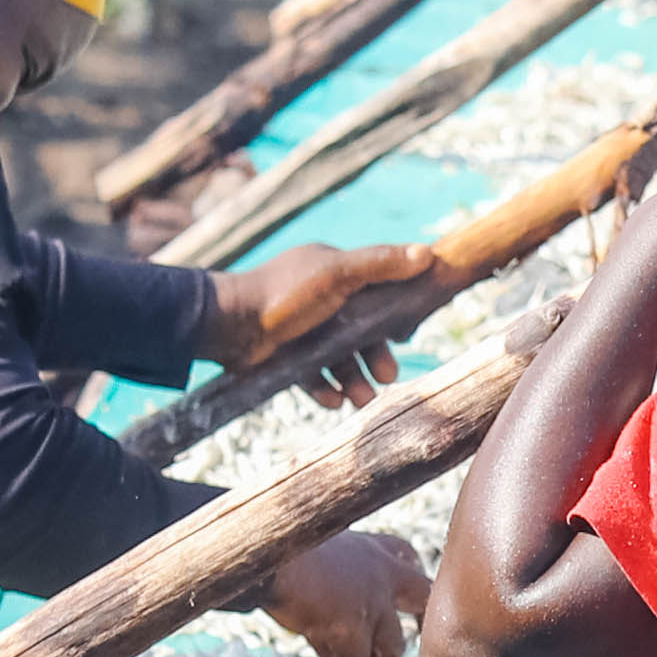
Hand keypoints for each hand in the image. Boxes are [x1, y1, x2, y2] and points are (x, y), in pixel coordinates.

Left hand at [217, 237, 451, 403]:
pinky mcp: (286, 359)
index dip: (393, 316)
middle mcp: (321, 302)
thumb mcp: (337, 274)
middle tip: (387, 378)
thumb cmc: (284, 295)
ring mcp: (303, 332)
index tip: (405, 337)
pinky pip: (314, 376)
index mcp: (334, 275)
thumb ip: (380, 265)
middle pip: (361, 334)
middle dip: (376, 358)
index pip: (376, 294)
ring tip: (361, 400)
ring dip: (354, 380)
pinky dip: (325, 389)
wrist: (228, 326)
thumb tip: (428, 255)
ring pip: (340, 360)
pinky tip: (332, 400)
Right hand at [267, 529, 430, 656]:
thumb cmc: (272, 554)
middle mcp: (380, 572)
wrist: (260, 555)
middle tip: (406, 649)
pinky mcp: (353, 625)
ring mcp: (372, 600)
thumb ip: (330, 596)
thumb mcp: (310, 562)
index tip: (406, 602)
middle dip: (425, 623)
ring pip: (392, 650)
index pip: (404, 553)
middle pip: (422, 597)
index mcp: (368, 549)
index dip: (409, 576)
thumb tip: (328, 648)